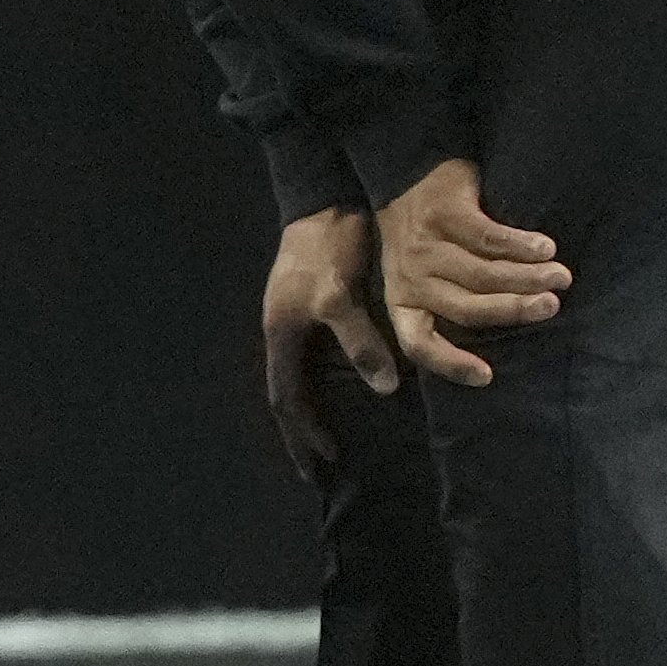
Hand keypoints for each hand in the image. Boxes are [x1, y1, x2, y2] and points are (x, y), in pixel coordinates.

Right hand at [261, 207, 397, 477]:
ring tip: (330, 434)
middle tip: (321, 464)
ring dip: (313, 407)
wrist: (323, 201)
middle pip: (288, 394)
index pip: (287, 399)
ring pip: (300, 375)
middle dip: (302, 431)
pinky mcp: (314, 305)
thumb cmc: (325, 249)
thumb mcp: (339, 297)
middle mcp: (285, 333)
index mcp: (282, 336)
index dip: (305, 433)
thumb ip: (359, 342)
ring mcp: (296, 319)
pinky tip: (347, 386)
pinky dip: (327, 380)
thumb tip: (384, 388)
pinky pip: (316, 356)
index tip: (327, 462)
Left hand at [373, 158, 566, 389]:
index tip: (488, 376)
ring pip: (484, 274)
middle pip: (468, 308)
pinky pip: (490, 238)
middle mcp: (410, 278)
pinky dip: (522, 245)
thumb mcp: (422, 278)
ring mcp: (424, 246)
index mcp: (402, 301)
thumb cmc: (427, 240)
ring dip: (528, 277)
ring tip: (560, 277)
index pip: (419, 344)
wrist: (406, 176)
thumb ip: (449, 306)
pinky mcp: (443, 215)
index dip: (451, 364)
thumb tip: (499, 347)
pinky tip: (545, 249)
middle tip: (552, 306)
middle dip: (514, 311)